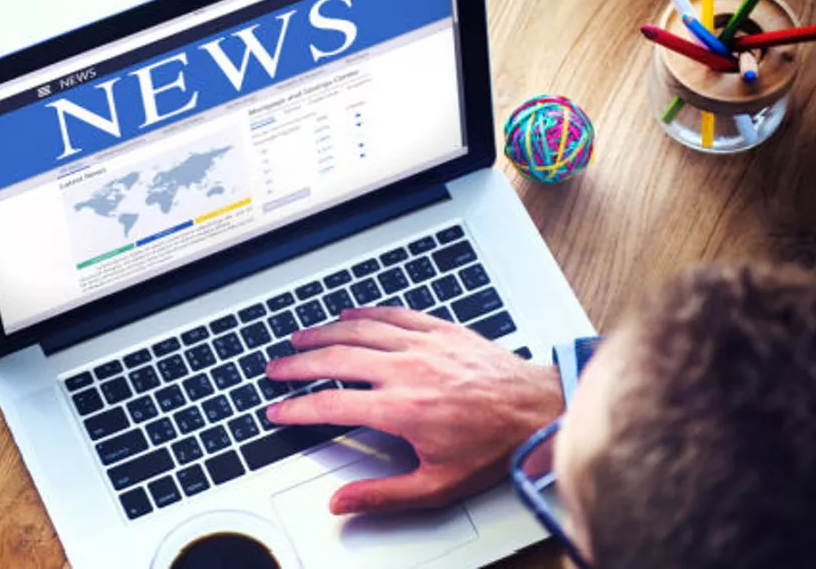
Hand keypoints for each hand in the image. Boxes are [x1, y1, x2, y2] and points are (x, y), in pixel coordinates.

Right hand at [264, 306, 562, 514]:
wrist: (540, 410)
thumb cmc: (495, 447)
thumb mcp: (438, 485)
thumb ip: (383, 495)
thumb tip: (341, 503)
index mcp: (401, 409)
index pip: (330, 405)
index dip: (296, 409)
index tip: (278, 411)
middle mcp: (406, 371)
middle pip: (335, 360)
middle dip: (297, 365)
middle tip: (276, 370)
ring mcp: (422, 345)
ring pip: (358, 331)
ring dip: (322, 334)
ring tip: (299, 339)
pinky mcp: (440, 330)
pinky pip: (392, 315)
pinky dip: (364, 313)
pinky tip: (347, 315)